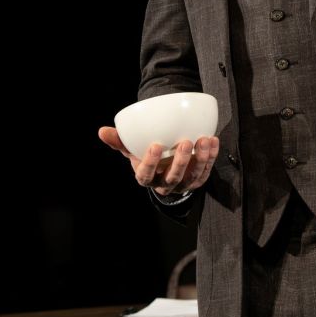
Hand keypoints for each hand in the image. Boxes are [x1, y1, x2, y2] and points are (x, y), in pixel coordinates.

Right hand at [98, 126, 218, 195]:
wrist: (165, 165)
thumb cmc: (146, 154)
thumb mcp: (132, 149)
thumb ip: (119, 141)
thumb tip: (102, 131)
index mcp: (147, 177)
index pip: (146, 175)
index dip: (150, 162)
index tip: (156, 145)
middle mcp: (165, 184)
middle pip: (173, 178)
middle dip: (180, 161)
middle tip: (185, 142)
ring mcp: (183, 184)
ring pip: (192, 176)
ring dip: (201, 158)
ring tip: (204, 140)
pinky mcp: (198, 180)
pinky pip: (206, 171)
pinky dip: (211, 157)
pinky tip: (213, 141)